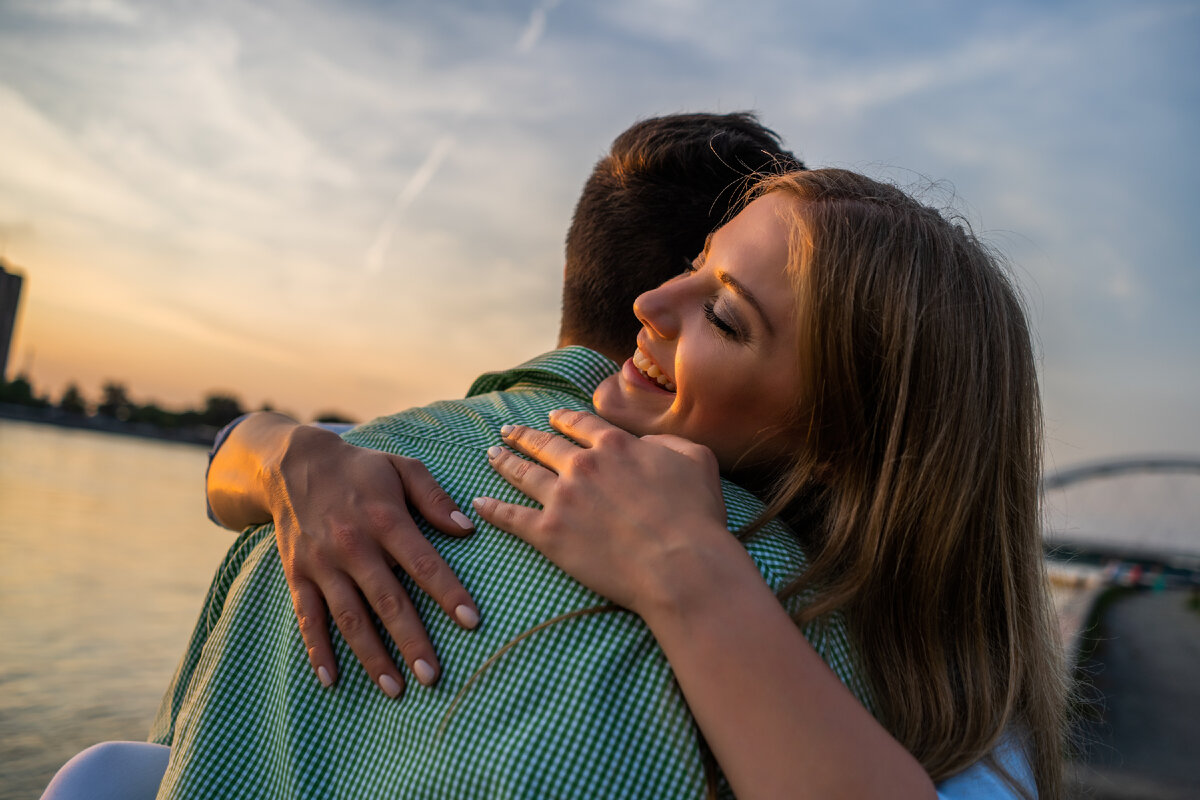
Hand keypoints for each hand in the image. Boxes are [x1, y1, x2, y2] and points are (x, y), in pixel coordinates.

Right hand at [267, 424, 480, 696]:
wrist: (294, 464)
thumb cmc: (360, 469)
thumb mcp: (402, 468)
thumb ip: (434, 497)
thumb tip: (467, 528)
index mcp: (385, 519)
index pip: (423, 562)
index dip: (448, 592)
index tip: (471, 621)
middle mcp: (353, 545)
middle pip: (387, 600)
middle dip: (411, 640)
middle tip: (433, 676)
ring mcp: (323, 564)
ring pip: (350, 617)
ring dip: (372, 655)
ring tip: (395, 689)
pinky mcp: (299, 575)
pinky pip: (308, 618)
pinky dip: (317, 650)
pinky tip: (332, 679)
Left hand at [471, 409, 736, 616]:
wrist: (680, 565)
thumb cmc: (695, 515)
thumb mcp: (696, 459)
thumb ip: (667, 442)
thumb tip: (647, 443)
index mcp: (615, 446)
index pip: (580, 425)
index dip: (563, 419)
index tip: (551, 416)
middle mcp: (583, 465)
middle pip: (545, 444)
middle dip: (524, 435)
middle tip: (507, 430)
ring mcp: (562, 498)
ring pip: (523, 473)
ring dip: (505, 461)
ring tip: (492, 454)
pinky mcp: (549, 534)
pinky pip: (511, 517)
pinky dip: (492, 509)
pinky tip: (478, 503)